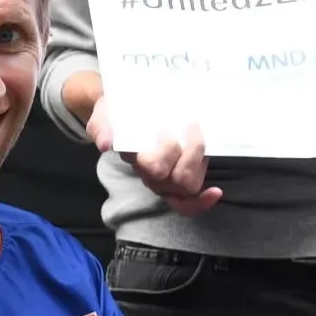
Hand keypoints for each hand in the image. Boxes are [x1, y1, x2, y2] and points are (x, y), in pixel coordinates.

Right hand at [89, 95, 220, 215]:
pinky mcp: (179, 177)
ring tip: (196, 138)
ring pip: (187, 185)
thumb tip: (105, 143)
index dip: (166, 159)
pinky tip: (215, 192)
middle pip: (174, 177)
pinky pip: (189, 201)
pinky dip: (203, 200)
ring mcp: (165, 178)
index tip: (173, 137)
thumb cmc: (116, 115)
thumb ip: (101, 128)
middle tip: (187, 126)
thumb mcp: (103, 115)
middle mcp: (149, 174)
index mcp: (133, 157)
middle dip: (189, 153)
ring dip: (198, 163)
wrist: (123, 114)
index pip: (152, 166)